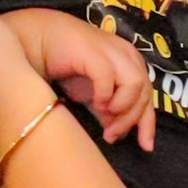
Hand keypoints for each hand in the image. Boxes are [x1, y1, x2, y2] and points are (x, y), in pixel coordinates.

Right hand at [16, 9, 156, 151]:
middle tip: (111, 135)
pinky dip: (105, 95)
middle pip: (145, 92)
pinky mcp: (94, 52)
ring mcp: (112, 51)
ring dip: (122, 108)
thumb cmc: (66, 66)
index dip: (148, 123)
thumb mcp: (92, 94)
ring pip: (135, 84)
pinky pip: (109, 77)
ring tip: (103, 117)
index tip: (145, 146)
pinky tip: (95, 103)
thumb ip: (108, 110)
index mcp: (131, 63)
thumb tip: (118, 130)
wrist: (38, 41)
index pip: (148, 96)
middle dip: (130, 119)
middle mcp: (126, 54)